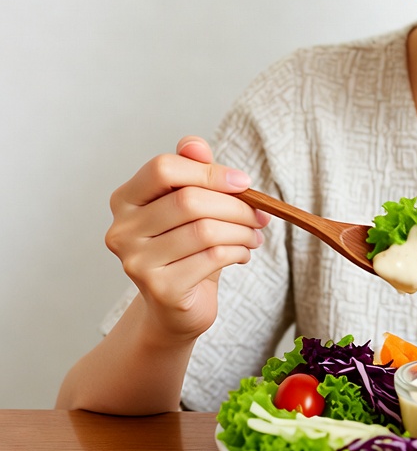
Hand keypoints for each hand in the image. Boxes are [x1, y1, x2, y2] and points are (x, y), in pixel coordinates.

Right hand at [105, 136, 269, 344]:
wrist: (175, 307)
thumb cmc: (186, 247)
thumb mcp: (191, 203)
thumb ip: (191, 169)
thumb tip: (194, 144)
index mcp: (125, 199)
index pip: (163, 168)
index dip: (209, 171)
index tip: (243, 182)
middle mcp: (121, 230)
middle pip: (189, 200)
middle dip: (236, 205)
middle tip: (260, 214)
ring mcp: (136, 261)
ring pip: (205, 230)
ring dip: (242, 230)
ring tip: (254, 235)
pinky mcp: (159, 288)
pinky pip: (212, 257)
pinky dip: (238, 251)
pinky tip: (243, 253)